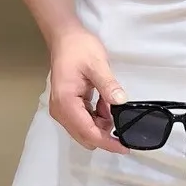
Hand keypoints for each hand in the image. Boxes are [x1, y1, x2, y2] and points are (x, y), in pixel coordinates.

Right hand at [48, 24, 129, 153]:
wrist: (65, 38)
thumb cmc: (79, 48)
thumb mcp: (97, 64)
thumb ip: (108, 85)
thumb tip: (121, 102)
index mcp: (66, 103)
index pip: (88, 132)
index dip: (107, 142)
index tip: (124, 147)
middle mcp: (61, 111)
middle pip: (85, 136)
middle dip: (104, 132)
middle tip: (120, 116)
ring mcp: (62, 110)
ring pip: (85, 130)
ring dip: (101, 123)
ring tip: (109, 101)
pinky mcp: (67, 107)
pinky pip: (84, 120)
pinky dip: (97, 116)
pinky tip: (103, 102)